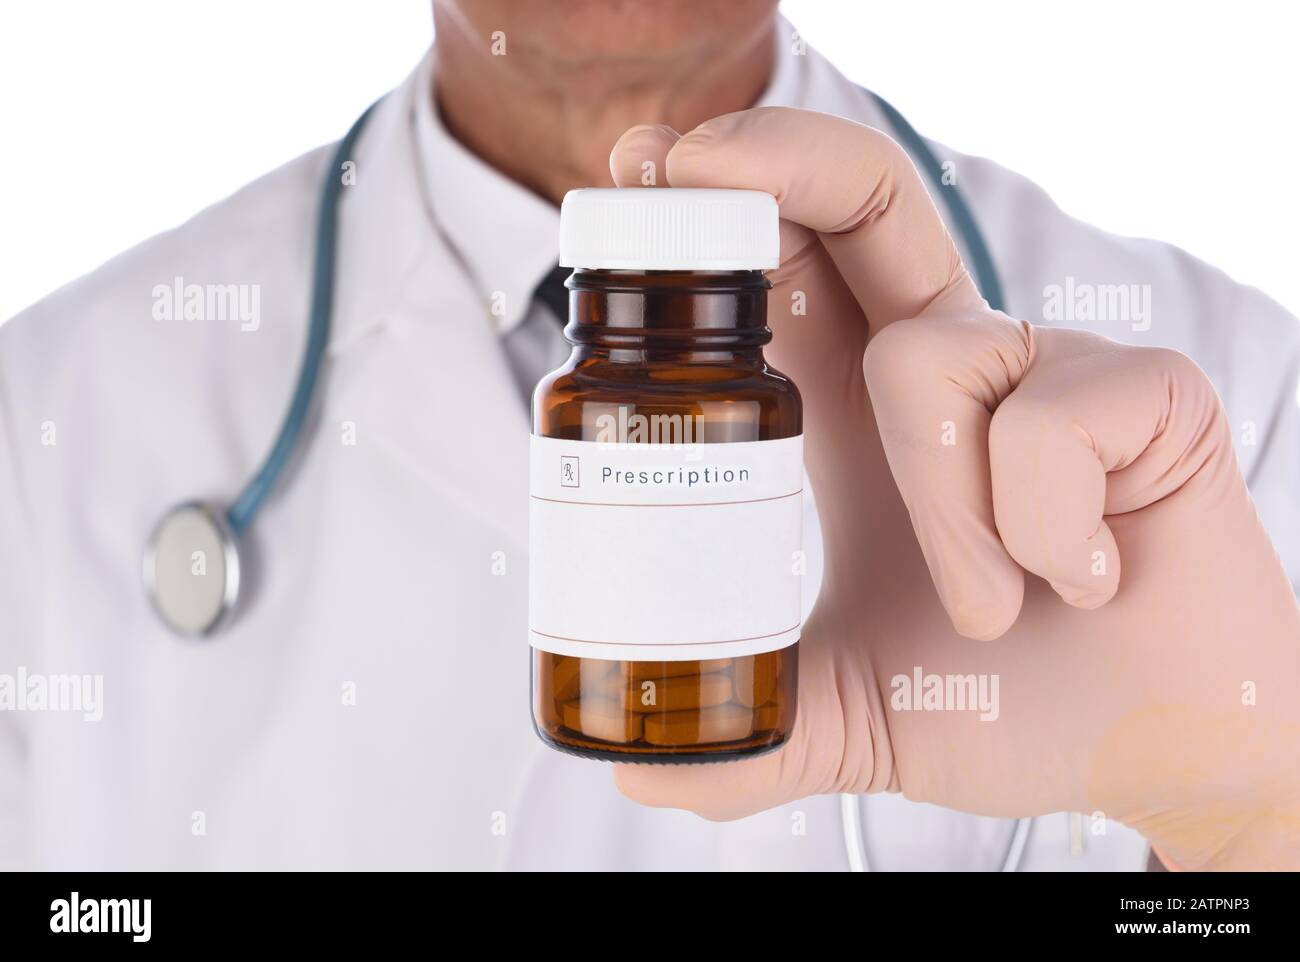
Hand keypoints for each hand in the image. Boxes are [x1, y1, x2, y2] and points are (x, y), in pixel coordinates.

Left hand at [607, 108, 1299, 869]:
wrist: (1158, 749)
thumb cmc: (1012, 703)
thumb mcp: (855, 714)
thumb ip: (758, 735)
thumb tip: (641, 773)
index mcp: (866, 419)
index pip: (791, 272)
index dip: (718, 211)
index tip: (636, 177)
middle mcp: (952, 368)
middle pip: (863, 200)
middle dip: (775, 157)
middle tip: (686, 162)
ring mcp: (1047, 370)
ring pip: (927, 361)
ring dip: (941, 516)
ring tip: (990, 608)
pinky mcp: (1146, 395)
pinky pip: (1044, 425)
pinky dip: (1037, 530)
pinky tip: (1084, 578)